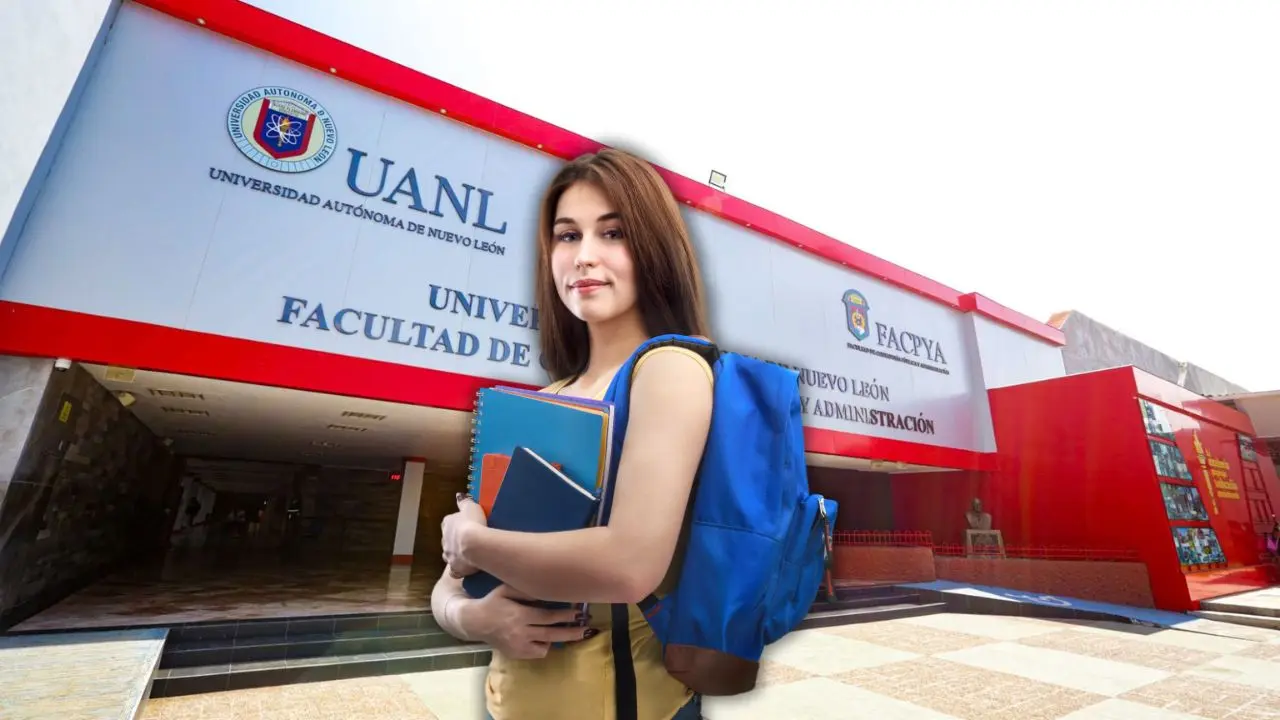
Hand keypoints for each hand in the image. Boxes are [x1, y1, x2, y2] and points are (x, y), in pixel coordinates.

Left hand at [441, 493, 487, 576]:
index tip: (465, 525)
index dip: (456, 525)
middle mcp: (444, 540)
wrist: (474, 544)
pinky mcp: (455, 567)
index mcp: (447, 524)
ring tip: (468, 554)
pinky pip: (456, 569)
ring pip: (449, 555)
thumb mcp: (471, 506)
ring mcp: (449, 555)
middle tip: (468, 540)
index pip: (448, 523)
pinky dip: (460, 568)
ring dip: (456, 554)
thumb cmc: (473, 523)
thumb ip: (464, 502)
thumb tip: (459, 495)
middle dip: (455, 540)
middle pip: (448, 540)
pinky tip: (468, 567)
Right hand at [461, 584, 596, 659]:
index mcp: (520, 615)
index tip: (579, 611)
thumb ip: (526, 590)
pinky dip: (544, 646)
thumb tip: (548, 587)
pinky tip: (546, 638)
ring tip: (572, 633)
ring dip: (559, 639)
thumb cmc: (493, 601)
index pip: (548, 616)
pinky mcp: (516, 654)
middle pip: (552, 634)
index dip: (566, 614)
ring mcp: (518, 646)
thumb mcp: (506, 589)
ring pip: (546, 647)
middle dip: (572, 632)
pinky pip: (537, 653)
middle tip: (587, 628)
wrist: (475, 622)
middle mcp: (520, 632)